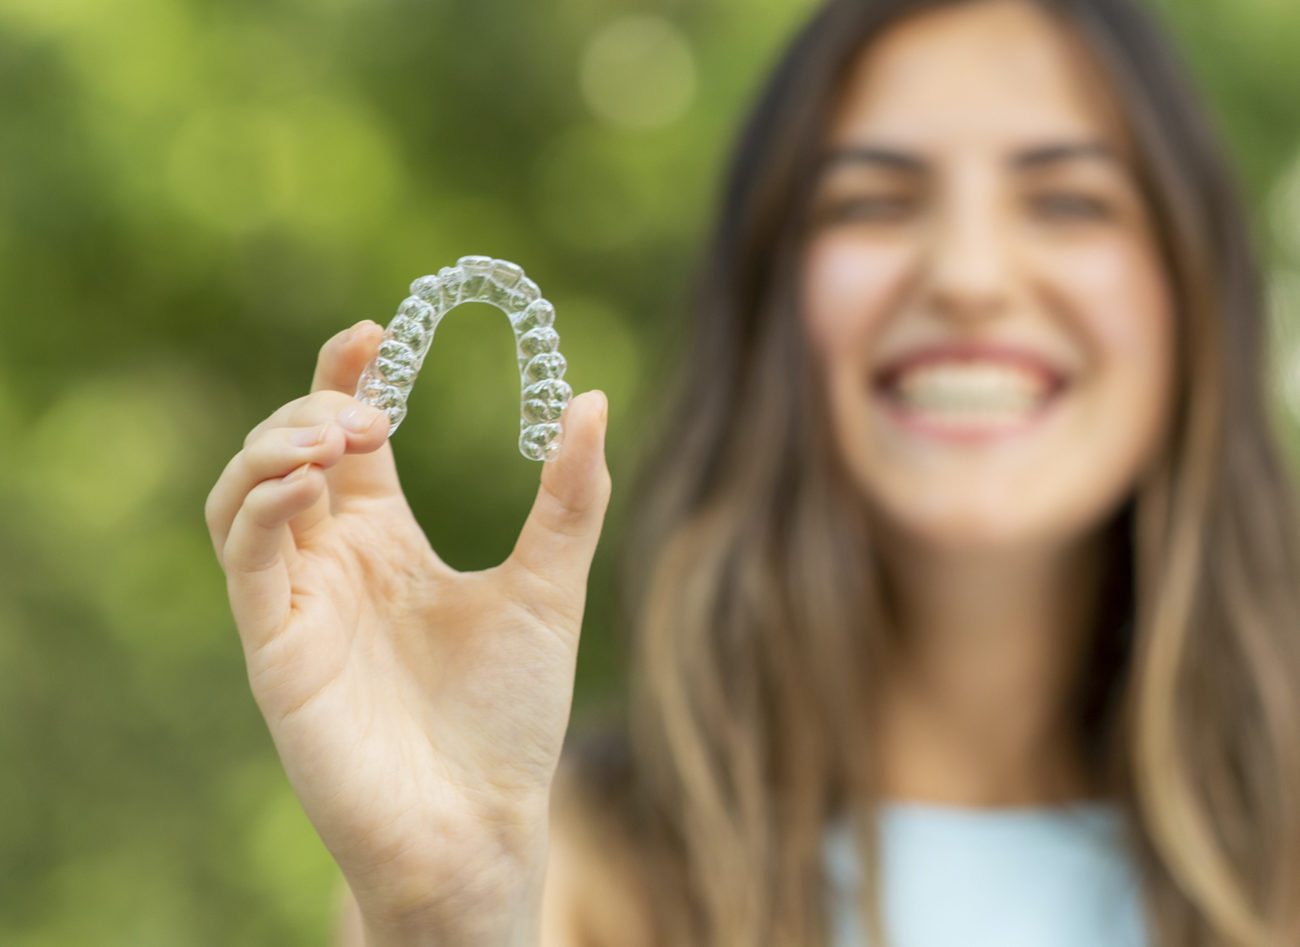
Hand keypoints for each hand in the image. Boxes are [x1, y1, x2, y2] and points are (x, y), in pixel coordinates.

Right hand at [204, 320, 610, 941]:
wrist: (482, 821)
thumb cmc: (510, 716)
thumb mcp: (549, 588)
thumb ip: (569, 499)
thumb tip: (590, 398)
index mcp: (388, 540)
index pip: (347, 435)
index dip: (347, 374)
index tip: (378, 329)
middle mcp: (335, 562)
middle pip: (287, 449)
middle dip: (315, 408)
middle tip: (371, 410)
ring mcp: (299, 602)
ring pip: (243, 492)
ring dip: (274, 447)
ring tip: (339, 435)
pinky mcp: (275, 646)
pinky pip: (245, 558)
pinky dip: (263, 506)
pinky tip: (311, 485)